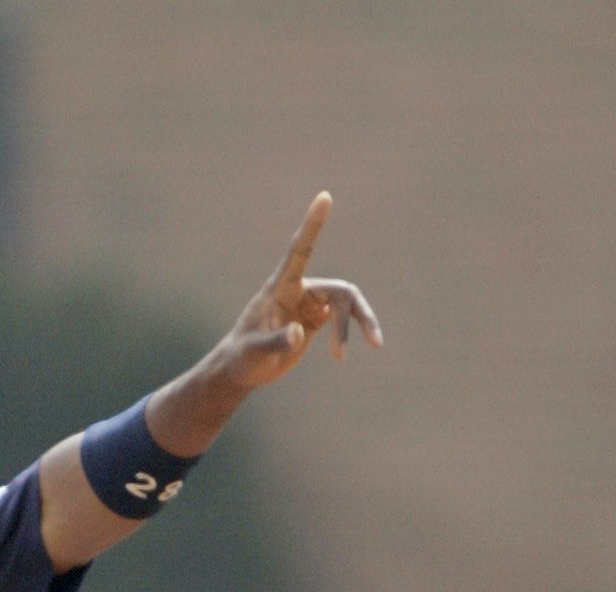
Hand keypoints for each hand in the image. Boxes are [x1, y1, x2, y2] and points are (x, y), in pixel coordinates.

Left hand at [221, 192, 382, 390]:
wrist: (243, 370)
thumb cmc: (243, 357)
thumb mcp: (254, 352)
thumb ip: (276, 342)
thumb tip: (298, 333)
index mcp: (280, 288)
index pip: (299, 251)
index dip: (312, 225)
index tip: (324, 197)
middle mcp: (299, 290)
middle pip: (340, 291)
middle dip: (354, 317)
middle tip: (363, 346)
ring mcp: (309, 304)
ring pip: (346, 304)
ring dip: (357, 324)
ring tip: (372, 347)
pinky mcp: (315, 319)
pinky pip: (341, 319)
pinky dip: (347, 335)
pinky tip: (339, 355)